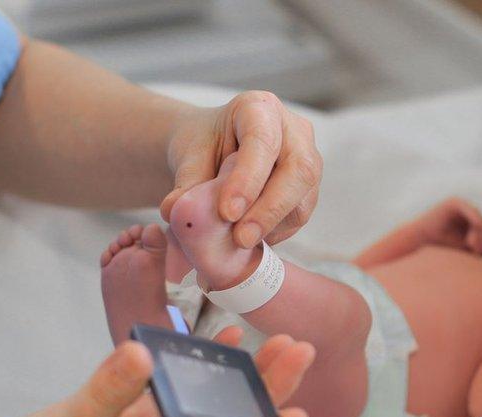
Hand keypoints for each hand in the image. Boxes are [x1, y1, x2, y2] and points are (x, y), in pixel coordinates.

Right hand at [0, 327, 313, 416]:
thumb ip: (106, 392)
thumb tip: (146, 353)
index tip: (297, 415)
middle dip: (269, 392)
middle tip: (300, 350)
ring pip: (212, 404)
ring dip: (246, 376)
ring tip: (280, 342)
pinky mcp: (135, 413)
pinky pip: (181, 387)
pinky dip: (204, 364)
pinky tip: (225, 339)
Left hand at [161, 91, 321, 248]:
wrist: (216, 153)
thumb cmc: (205, 146)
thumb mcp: (189, 156)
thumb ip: (186, 182)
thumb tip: (173, 210)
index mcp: (260, 108)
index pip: (263, 141)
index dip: (248, 178)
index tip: (227, 212)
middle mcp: (294, 131)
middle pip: (298, 170)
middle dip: (269, 209)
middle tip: (240, 238)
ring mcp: (308, 160)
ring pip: (303, 198)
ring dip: (272, 225)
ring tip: (239, 242)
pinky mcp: (308, 189)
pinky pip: (299, 215)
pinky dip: (275, 232)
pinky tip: (250, 238)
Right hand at [411, 197, 481, 255]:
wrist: (417, 243)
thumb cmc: (438, 252)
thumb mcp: (463, 253)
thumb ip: (480, 248)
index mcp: (470, 229)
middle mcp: (467, 217)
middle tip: (474, 248)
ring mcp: (461, 208)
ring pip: (480, 219)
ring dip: (479, 233)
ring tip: (469, 244)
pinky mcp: (454, 203)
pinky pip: (470, 210)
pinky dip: (476, 218)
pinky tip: (476, 227)